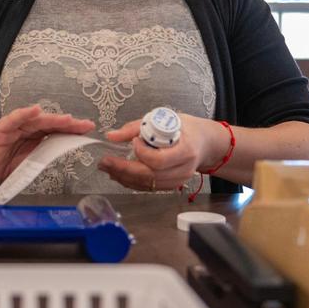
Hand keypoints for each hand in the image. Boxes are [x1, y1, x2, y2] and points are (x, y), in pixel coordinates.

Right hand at [0, 105, 94, 185]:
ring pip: (36, 120)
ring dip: (52, 119)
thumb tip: (65, 149)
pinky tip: (36, 111)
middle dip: (68, 124)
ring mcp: (14, 126)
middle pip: (50, 123)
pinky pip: (14, 119)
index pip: (56, 130)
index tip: (87, 129)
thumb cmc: (4, 164)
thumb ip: (46, 153)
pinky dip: (24, 114)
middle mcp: (27, 127)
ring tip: (67, 119)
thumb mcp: (30, 161)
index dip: (72, 129)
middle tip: (85, 125)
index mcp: (35, 135)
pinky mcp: (1, 128)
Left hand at [97, 112, 226, 191]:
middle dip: (123, 169)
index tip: (133, 141)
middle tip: (104, 162)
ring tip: (107, 168)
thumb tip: (111, 136)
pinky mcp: (171, 186)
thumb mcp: (163, 119)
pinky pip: (148, 188)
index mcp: (186, 151)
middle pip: (149, 175)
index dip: (142, 153)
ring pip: (147, 184)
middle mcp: (183, 169)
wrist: (204, 143)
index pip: (159, 160)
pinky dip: (131, 182)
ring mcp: (178, 180)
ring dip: (124, 177)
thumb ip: (135, 128)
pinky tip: (119, 174)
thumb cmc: (185, 129)